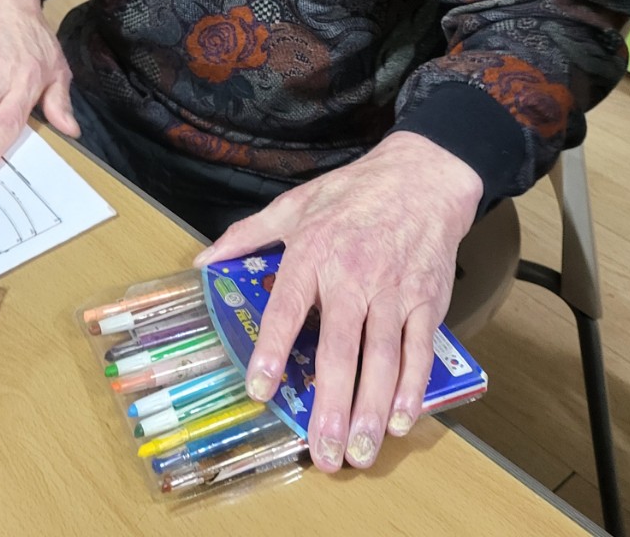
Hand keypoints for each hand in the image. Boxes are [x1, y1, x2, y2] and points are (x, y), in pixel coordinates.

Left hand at [193, 132, 481, 472]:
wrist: (419, 178)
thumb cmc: (351, 193)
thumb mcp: (293, 205)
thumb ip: (246, 236)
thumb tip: (203, 262)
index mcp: (312, 252)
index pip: (288, 308)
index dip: (273, 350)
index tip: (260, 389)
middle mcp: (352, 276)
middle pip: (340, 348)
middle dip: (330, 404)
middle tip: (322, 452)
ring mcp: (392, 291)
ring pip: (382, 359)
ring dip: (372, 410)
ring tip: (359, 452)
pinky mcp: (426, 300)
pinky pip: (419, 350)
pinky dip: (412, 389)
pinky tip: (401, 420)